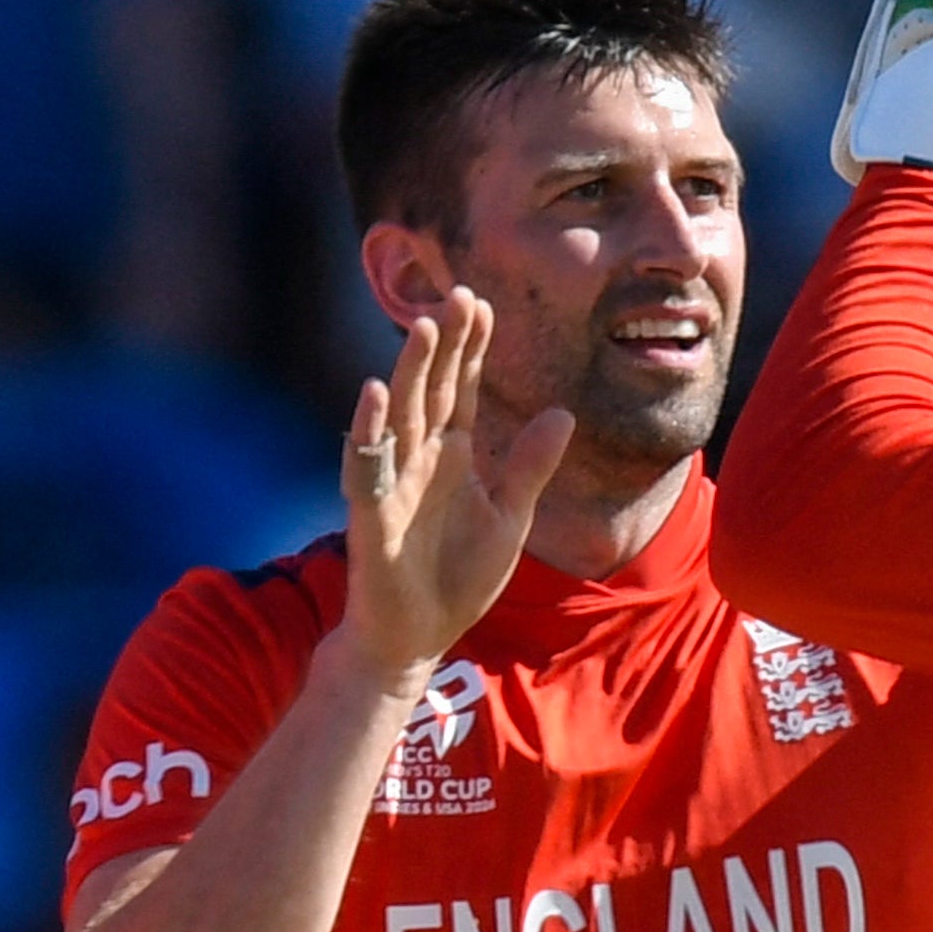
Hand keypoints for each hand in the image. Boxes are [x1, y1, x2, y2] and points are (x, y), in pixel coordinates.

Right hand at [335, 288, 572, 684]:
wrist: (418, 636)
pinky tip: (375, 392)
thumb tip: (564, 413)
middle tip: (458, 294)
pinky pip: (368, 465)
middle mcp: (421, 458)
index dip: (472, 350)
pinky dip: (370, 431)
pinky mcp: (371, 513)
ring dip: (411, 372)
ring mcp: (394, 481)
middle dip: (445, 344)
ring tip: (423, 326)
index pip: (465, 390)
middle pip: (434, 390)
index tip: (483, 305)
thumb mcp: (511, 518)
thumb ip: (531, 467)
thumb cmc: (457, 576)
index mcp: (455, 456)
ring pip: (402, 416)